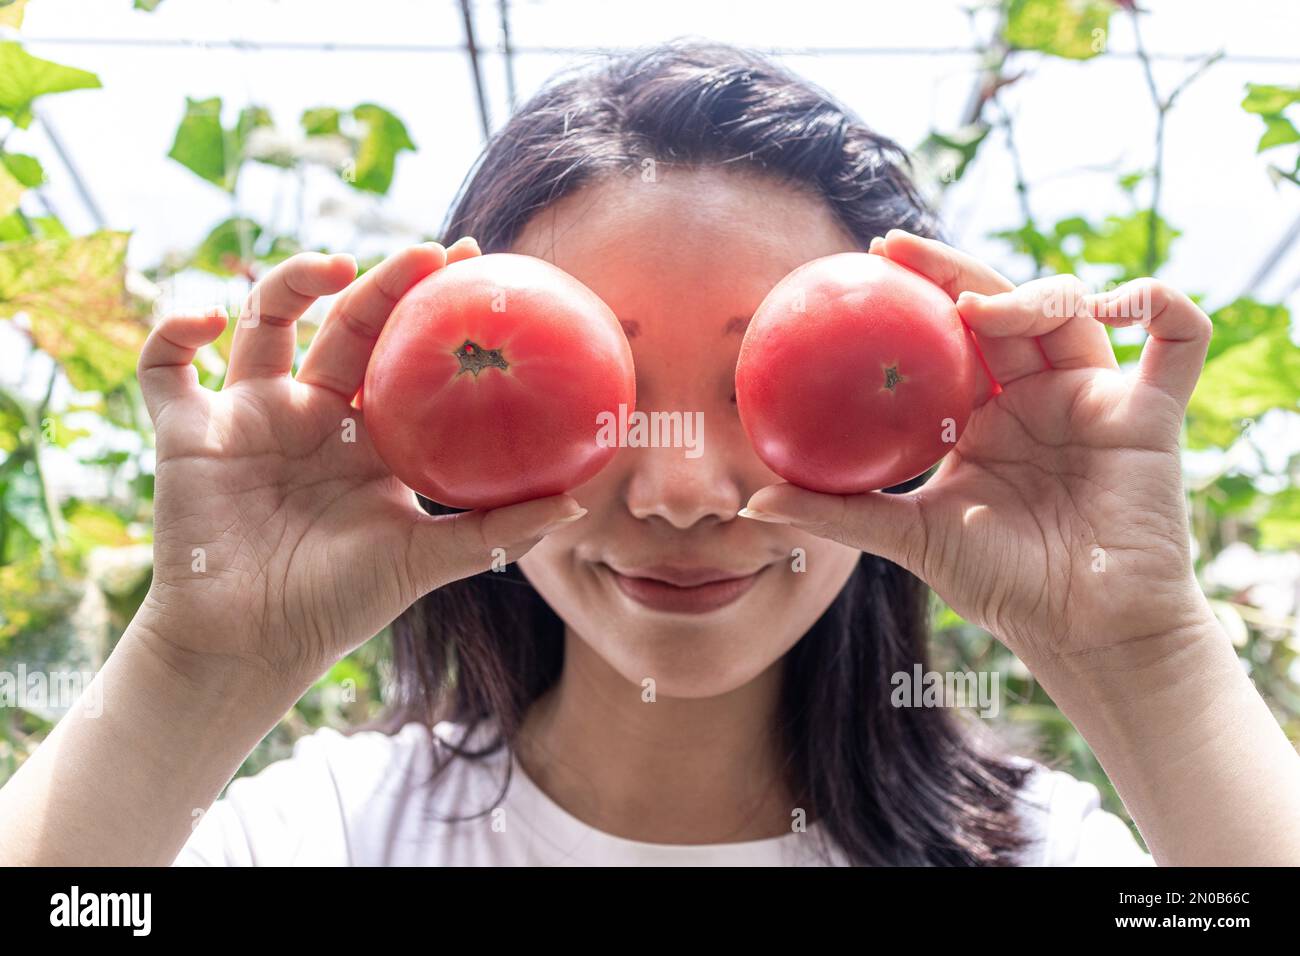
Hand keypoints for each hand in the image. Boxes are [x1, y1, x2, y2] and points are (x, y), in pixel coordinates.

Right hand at [135, 238, 585, 688]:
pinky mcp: (187, 433)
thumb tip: (578, 500)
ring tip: (333, 268)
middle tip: (431, 254)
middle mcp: (312, 414)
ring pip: (263, 324)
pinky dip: (172, 333)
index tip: (478, 262)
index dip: (434, 305)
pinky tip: (206, 318)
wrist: (252, 647)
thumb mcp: (426, 559)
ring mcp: (248, 417)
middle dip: (386, 281)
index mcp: (369, 435)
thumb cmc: (338, 605)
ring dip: (289, 281)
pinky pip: (165, 369)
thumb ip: (498, 529)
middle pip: (348, 325)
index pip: (406, 353)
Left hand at [742, 229, 1216, 669]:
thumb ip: (838, 514)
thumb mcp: (910, 539)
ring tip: (973, 309)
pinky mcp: (1152, 414)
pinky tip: (1120, 300)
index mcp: (984, 414)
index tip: (863, 265)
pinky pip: (1178, 343)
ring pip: (1070, 310)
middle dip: (951, 268)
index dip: (912, 294)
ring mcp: (1096, 398)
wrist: (1081, 631)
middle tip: (895, 249)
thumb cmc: (1002, 585)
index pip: (947, 337)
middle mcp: (1037, 395)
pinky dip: (1162, 305)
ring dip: (1025, 295)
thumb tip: (749, 504)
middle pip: (1000, 306)